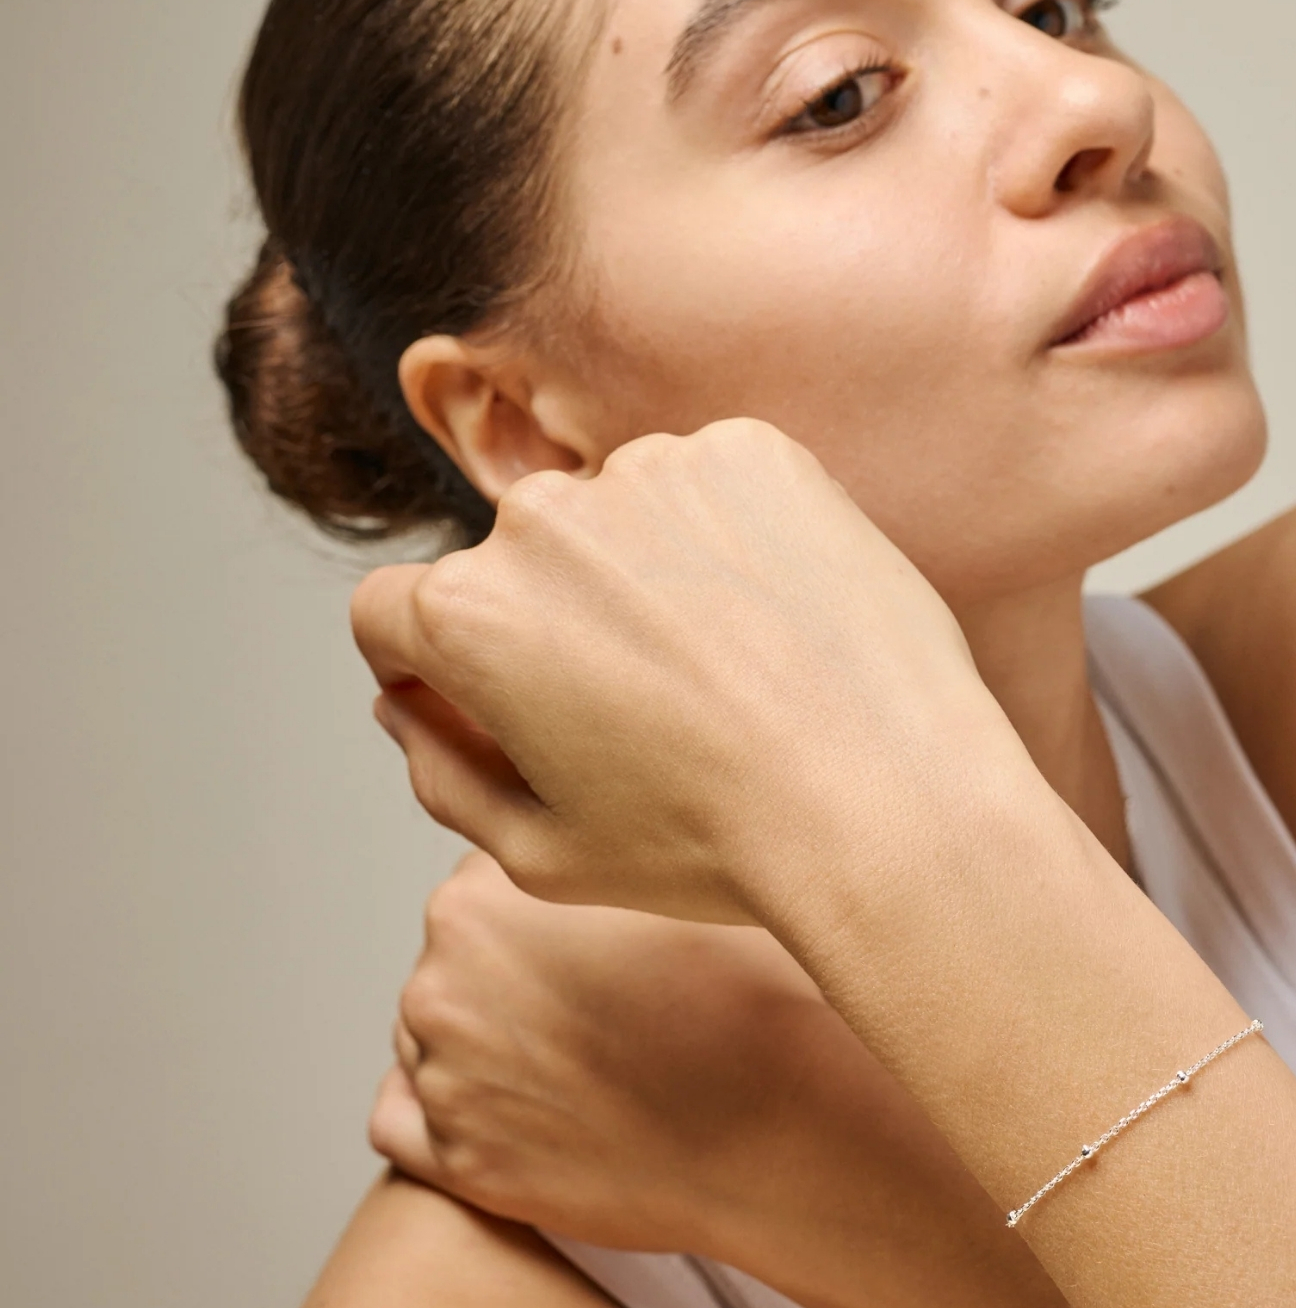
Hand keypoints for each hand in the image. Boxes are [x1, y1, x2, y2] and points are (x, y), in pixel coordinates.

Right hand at [350, 419, 1002, 923]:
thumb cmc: (715, 847)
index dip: (434, 670)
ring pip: (620, 518)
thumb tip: (406, 705)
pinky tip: (781, 622)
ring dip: (650, 574)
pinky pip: (713, 486)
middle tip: (651, 708)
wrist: (888, 802)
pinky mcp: (752, 451)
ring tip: (734, 670)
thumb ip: (442, 773)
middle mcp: (544, 520)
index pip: (394, 615)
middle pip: (515, 562)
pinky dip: (734, 539)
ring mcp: (652, 470)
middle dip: (555, 623)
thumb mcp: (542, 856)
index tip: (499, 707)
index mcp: (469, 616)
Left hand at [368, 851, 947, 1261]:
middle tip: (604, 1003)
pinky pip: (400, 1118)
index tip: (597, 939)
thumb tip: (584, 844)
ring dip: (486, 1041)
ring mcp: (446, 1079)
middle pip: (455, 961)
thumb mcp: (677, 878)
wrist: (795, 1131)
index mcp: (481, 896)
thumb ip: (595, 855)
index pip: (482, 885)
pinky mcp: (459, 1163)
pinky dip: (444, 1109)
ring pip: (432, 1036)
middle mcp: (443, 983)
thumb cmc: (758, 1002)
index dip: (548, 911)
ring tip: (585, 1058)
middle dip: (513, 976)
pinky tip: (520, 1106)